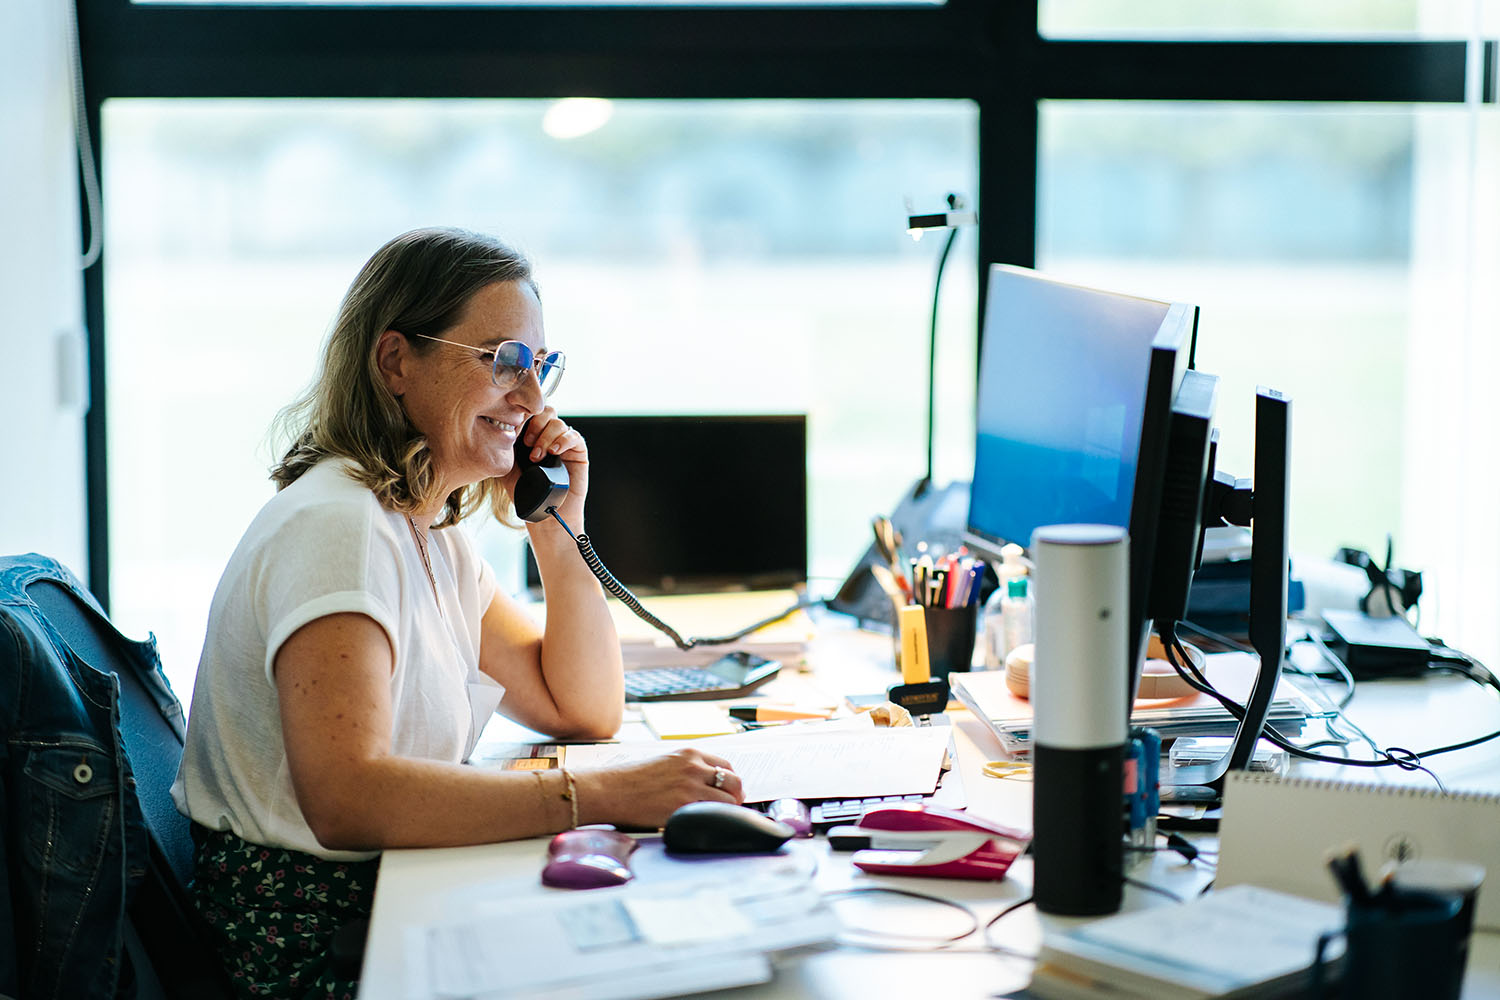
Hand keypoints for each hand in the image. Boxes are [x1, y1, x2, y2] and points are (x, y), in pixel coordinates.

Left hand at [510, 406, 588, 522]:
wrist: (543, 512)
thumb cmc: (524, 491)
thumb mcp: (506, 465)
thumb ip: (504, 445)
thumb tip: (501, 426)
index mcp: (530, 434)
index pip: (529, 412)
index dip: (522, 416)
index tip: (513, 430)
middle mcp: (547, 435)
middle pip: (545, 411)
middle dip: (535, 424)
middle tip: (527, 443)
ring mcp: (563, 442)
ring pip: (558, 422)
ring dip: (546, 437)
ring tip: (538, 456)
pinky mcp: (577, 451)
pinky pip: (573, 435)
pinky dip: (563, 440)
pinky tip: (554, 452)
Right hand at [576, 748, 743, 829]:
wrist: (609, 790)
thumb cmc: (632, 781)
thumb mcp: (665, 764)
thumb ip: (688, 769)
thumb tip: (709, 786)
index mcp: (689, 754)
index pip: (726, 766)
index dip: (730, 782)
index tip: (728, 793)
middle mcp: (693, 767)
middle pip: (734, 782)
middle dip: (735, 797)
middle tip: (729, 809)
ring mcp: (690, 787)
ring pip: (729, 800)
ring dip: (727, 811)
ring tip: (717, 820)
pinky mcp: (683, 807)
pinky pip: (714, 815)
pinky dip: (715, 821)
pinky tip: (707, 826)